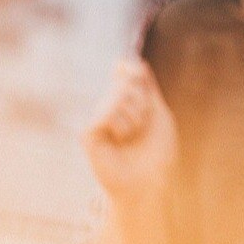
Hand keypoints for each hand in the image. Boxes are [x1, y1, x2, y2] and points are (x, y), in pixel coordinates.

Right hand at [83, 58, 178, 204]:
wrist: (150, 181)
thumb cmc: (157, 150)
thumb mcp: (157, 111)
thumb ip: (145, 86)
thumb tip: (128, 62)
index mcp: (126, 101)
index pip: (126, 70)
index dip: (134, 70)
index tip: (142, 83)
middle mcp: (108, 107)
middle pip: (125, 82)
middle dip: (142, 102)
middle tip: (142, 125)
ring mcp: (96, 119)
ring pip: (116, 97)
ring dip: (134, 118)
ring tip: (131, 136)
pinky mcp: (87, 134)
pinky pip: (103, 114)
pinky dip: (119, 126)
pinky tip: (119, 141)